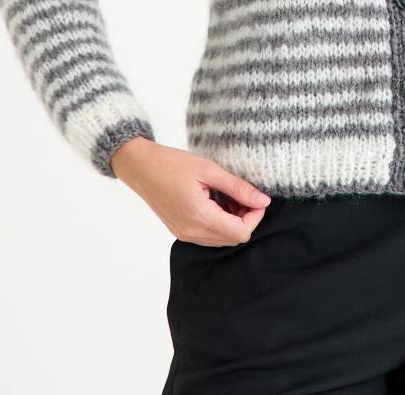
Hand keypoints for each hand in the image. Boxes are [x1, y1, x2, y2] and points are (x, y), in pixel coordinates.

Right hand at [110, 137, 271, 245]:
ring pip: (221, 240)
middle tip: (245, 195)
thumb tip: (264, 201)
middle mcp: (191, 232)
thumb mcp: (209, 170)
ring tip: (232, 197)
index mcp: (199, 216)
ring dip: (233, 222)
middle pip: (233, 239)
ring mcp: (184, 234)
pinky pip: (208, 236)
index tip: (257, 197)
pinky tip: (218, 202)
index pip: (240, 232)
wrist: (140, 167)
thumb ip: (238, 187)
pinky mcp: (180, 231)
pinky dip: (220, 223)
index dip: (255, 216)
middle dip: (246, 219)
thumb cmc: (172, 163)